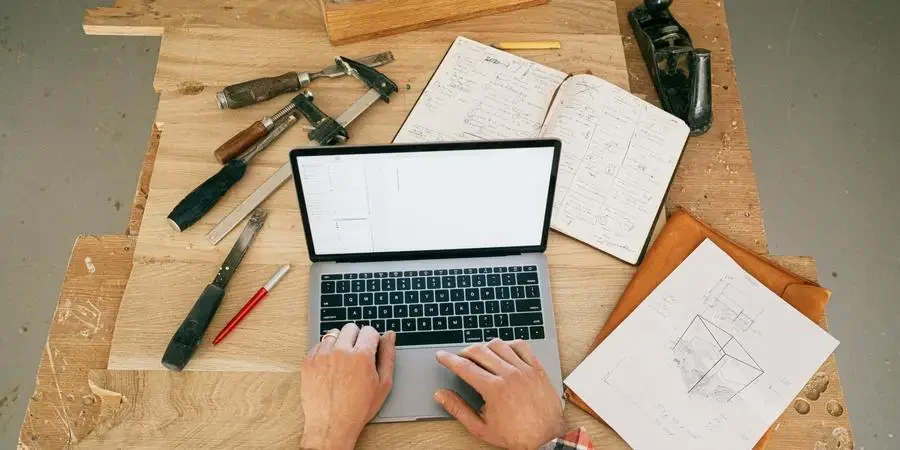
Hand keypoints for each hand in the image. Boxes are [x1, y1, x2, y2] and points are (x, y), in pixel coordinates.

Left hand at [300, 324, 395, 449]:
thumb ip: (388, 356)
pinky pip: (318, 345)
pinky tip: (330, 366)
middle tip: (357, 354)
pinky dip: (325, 351)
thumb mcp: (383, 384)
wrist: (332, 425)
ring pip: (333, 334)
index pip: (369, 330)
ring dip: (339, 342)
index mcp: (362, 356)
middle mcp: (340, 352)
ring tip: (342, 360)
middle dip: (356, 337)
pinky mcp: (308, 362)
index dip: (372, 339)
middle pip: (350, 328)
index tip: (370, 347)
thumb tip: (389, 336)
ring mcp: (322, 356)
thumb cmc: (358, 408)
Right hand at [434, 339, 565, 449]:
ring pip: (499, 344)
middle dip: (464, 352)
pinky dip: (509, 344)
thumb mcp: (481, 428)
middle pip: (479, 351)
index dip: (449, 359)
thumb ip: (458, 409)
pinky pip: (521, 346)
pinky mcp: (537, 368)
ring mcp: (524, 369)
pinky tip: (504, 351)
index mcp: (493, 389)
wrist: (546, 438)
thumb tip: (442, 396)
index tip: (441, 356)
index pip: (464, 366)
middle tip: (459, 357)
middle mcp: (509, 374)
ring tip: (480, 354)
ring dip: (485, 346)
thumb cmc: (516, 436)